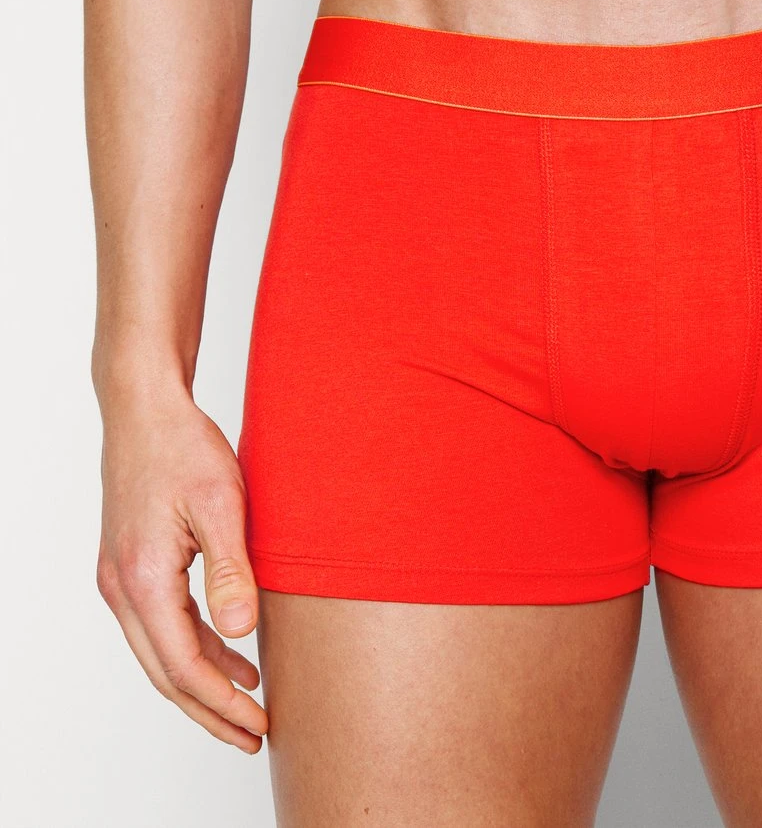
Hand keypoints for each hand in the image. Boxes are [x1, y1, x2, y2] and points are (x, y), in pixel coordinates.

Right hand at [95, 384, 267, 752]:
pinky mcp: (130, 564)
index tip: (257, 724)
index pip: (182, 666)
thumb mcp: (219, 504)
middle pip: (166, 673)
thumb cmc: (182, 446)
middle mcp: (121, 587)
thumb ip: (231, 571)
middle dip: (210, 710)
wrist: (145, 409)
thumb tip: (241, 633)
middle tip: (252, 735)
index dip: (221, 703)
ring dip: (203, 680)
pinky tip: (229, 648)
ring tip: (249, 700)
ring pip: (161, 651)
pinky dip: (193, 646)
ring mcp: (120, 577)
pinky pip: (160, 624)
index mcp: (143, 580)